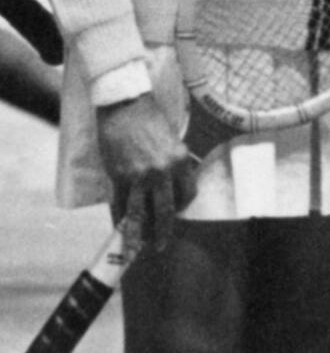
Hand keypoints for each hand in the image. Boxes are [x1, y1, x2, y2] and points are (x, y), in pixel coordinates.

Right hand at [96, 92, 196, 252]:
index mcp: (180, 160)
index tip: (175, 211)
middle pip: (166, 210)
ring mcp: (139, 176)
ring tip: (137, 248)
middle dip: (164, 231)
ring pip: (140, 214)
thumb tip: (172, 184)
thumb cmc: (149, 118)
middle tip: (161, 245)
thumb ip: (173, 162)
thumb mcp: (171, 139)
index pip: (187, 194)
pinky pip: (120, 205)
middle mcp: (162, 171)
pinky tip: (118, 227)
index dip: (181, 206)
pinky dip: (119, 219)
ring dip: (139, 235)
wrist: (124, 104)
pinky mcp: (119, 176)